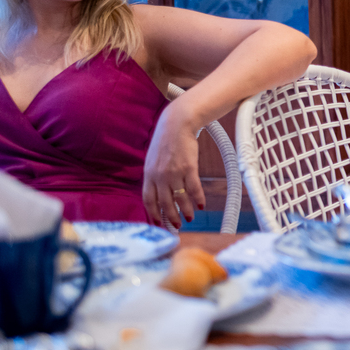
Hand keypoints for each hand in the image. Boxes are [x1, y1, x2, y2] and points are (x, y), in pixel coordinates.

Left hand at [141, 103, 204, 230]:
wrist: (177, 124)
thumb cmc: (165, 141)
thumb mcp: (152, 160)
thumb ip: (154, 176)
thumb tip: (159, 194)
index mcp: (149, 174)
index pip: (148, 200)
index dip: (154, 214)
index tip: (160, 223)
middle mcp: (160, 176)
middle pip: (165, 203)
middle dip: (172, 217)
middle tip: (178, 225)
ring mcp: (174, 172)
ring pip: (181, 198)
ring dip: (187, 210)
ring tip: (190, 217)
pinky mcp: (189, 168)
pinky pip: (194, 188)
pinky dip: (198, 198)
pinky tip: (202, 204)